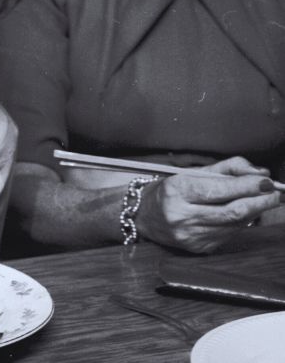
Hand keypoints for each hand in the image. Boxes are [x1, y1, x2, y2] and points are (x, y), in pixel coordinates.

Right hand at [137, 157, 280, 252]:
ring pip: (235, 224)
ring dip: (254, 212)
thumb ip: (228, 169)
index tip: (266, 181)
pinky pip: (229, 234)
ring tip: (263, 200)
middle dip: (260, 201)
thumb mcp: (193, 172)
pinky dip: (241, 223)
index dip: (247, 186)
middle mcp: (181, 216)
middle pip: (232, 211)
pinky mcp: (198, 248)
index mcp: (176, 191)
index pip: (218, 190)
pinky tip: (242, 214)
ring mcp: (190, 235)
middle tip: (276, 193)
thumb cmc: (171, 191)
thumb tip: (260, 174)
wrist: (145, 217)